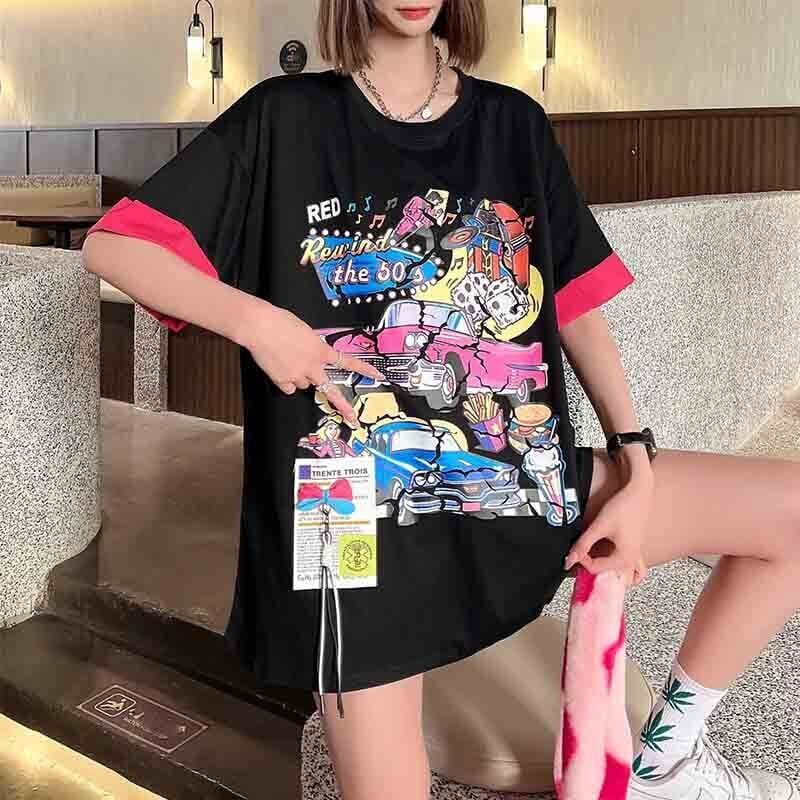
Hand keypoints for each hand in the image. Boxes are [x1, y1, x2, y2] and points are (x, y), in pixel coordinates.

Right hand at [247, 303, 382, 423]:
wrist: (260, 327)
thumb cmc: (280, 322)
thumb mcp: (305, 332)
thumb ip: (312, 347)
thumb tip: (309, 356)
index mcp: (320, 350)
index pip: (347, 362)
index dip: (364, 369)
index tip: (377, 375)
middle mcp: (312, 366)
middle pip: (330, 390)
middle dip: (343, 406)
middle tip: (353, 419)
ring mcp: (298, 375)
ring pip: (304, 384)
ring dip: (300, 377)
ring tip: (288, 361)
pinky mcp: (282, 381)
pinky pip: (288, 386)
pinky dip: (285, 380)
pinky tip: (279, 367)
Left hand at [564, 477, 654, 587]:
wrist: (639, 493)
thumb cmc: (624, 508)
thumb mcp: (599, 526)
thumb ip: (582, 544)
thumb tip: (569, 560)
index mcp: (624, 559)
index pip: (595, 569)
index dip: (581, 558)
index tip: (576, 546)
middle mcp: (633, 562)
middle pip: (608, 575)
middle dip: (593, 567)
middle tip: (583, 554)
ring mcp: (636, 556)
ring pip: (623, 575)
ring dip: (608, 572)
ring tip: (595, 561)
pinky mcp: (636, 549)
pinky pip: (632, 569)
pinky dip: (622, 569)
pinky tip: (611, 560)